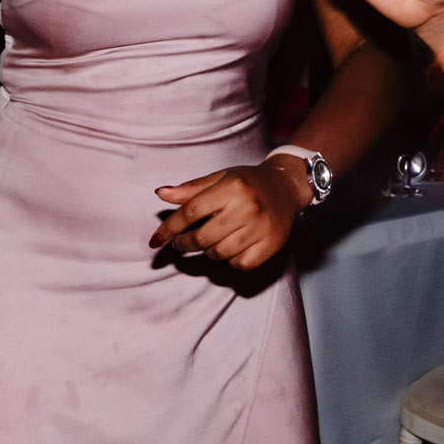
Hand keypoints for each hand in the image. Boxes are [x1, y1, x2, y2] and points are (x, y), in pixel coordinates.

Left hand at [150, 160, 310, 269]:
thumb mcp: (220, 178)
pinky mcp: (272, 245)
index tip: (156, 240)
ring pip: (219, 254)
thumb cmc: (248, 182)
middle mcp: (248, 208)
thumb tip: (160, 194)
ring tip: (211, 238)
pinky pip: (239, 264)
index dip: (169, 228)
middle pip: (203, 237)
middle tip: (182, 241)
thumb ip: (191, 189)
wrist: (287, 187)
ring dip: (208, 250)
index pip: (191, 212)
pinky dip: (230, 260)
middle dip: (185, 243)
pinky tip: (231, 246)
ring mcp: (262, 229)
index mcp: (232, 187)